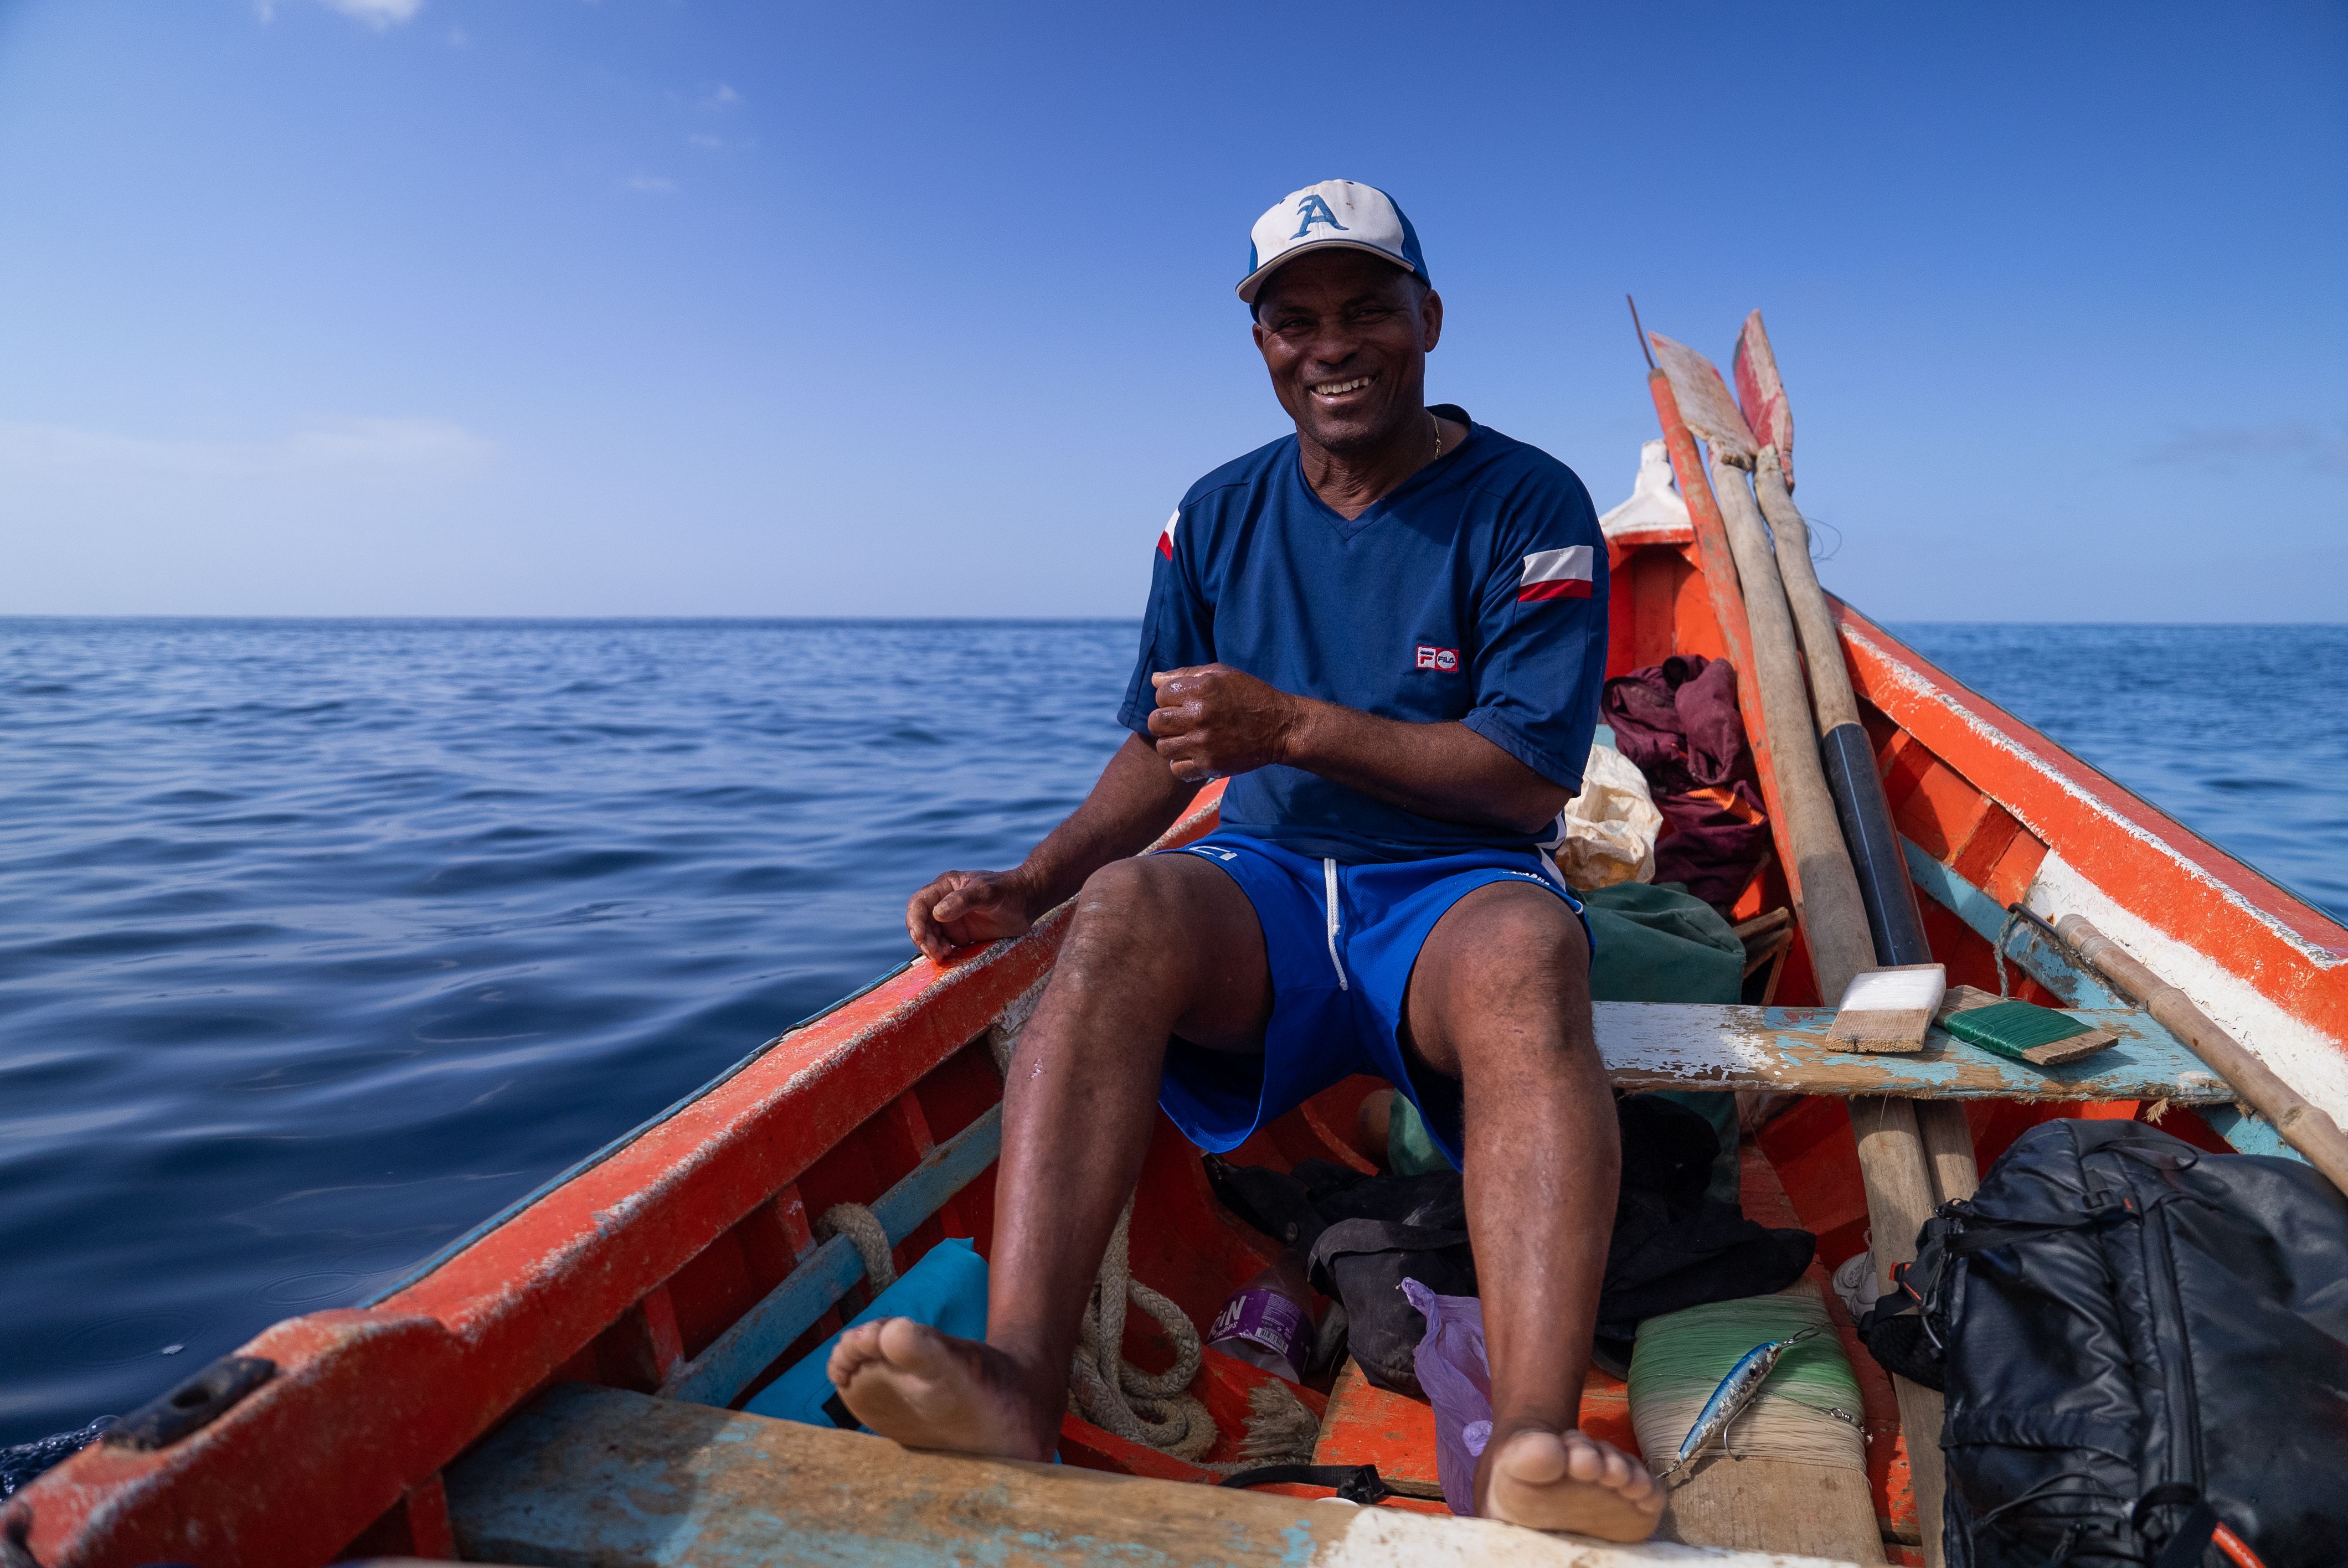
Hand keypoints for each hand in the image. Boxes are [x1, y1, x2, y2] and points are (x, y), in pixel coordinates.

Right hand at [906, 869, 1038, 961]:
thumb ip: (963, 900)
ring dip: (930, 947)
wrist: (1027, 903)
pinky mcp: (959, 935)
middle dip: (922, 938)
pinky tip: (949, 955)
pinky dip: (940, 952)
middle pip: (920, 922)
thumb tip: (937, 913)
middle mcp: (943, 902)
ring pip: (928, 936)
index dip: (915, 921)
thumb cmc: (1008, 891)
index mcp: (945, 887)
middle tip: (935, 953)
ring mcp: (950, 920)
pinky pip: (942, 945)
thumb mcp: (987, 892)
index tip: (921, 937)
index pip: (919, 903)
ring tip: (943, 955)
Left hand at [1147, 663, 1303, 783]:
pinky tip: (1194, 755)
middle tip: (1181, 723)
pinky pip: (1177, 769)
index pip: (1160, 695)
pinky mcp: (1210, 765)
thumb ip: (1186, 674)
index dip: (1169, 699)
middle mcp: (1198, 716)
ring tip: (1187, 739)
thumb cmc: (1250, 696)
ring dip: (1172, 743)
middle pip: (1156, 722)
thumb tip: (1155, 680)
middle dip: (1165, 721)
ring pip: (1164, 747)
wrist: (1280, 727)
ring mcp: (1203, 743)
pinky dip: (1182, 764)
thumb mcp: (1222, 675)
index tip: (1183, 703)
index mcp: (1200, 689)